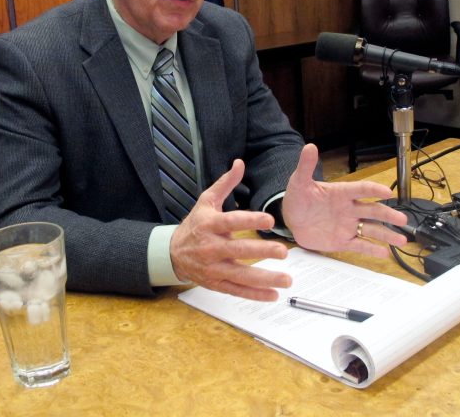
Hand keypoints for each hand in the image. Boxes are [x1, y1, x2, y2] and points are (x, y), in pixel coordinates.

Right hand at [170, 159, 291, 300]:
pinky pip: (237, 291)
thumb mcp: (206, 200)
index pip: (231, 222)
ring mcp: (213, 268)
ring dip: (264, 279)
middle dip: (261, 252)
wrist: (173, 252)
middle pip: (238, 250)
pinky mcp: (215, 284)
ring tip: (286, 279)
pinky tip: (273, 295)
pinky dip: (255, 295)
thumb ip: (225, 183)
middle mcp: (210, 247)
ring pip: (240, 275)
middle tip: (283, 252)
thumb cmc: (195, 223)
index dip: (250, 221)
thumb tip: (240, 163)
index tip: (269, 220)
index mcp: (210, 224)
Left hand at [282, 143, 407, 255]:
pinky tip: (384, 253)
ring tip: (402, 240)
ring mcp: (347, 225)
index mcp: (342, 193)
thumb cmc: (299, 197)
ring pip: (371, 229)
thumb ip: (306, 166)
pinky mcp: (342, 241)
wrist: (291, 218)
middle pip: (373, 210)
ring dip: (386, 234)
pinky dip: (371, 249)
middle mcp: (349, 209)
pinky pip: (359, 245)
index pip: (361, 189)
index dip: (374, 190)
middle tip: (402, 219)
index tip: (388, 192)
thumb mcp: (299, 181)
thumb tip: (309, 146)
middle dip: (388, 215)